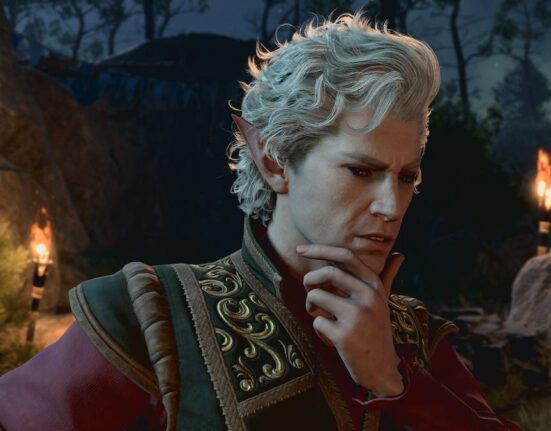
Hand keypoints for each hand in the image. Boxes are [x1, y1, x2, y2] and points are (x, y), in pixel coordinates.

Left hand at [296, 244, 404, 395]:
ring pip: (316, 296)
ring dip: (312, 308)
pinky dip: (319, 331)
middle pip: (327, 272)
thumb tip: (400, 254)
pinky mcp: (344, 335)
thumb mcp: (384, 302)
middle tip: (308, 290)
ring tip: (324, 319)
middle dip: (309, 280)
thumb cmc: (377, 331)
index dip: (320, 249)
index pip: (346, 256)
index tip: (300, 249)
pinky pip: (316, 322)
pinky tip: (331, 340)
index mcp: (375, 286)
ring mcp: (356, 316)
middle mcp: (368, 297)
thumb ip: (387, 277)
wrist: (382, 370)